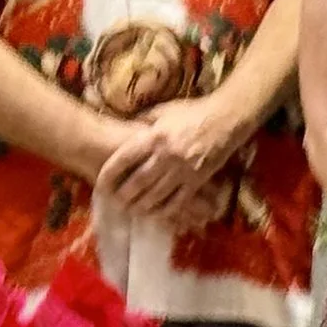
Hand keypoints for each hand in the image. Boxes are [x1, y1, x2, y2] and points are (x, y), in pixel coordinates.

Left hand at [97, 97, 241, 229]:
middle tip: (113, 201)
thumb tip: (126, 127)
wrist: (226, 119)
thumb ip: (144, 121)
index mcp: (156, 136)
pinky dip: (165, 210)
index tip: (99, 181)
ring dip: (141, 205)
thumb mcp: (164, 111)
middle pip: (139, 181)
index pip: (126, 157)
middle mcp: (167, 156)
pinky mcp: (197, 180)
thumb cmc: (193, 112)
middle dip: (123, 194)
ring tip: (130, 210)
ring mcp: (183, 170)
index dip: (110, 172)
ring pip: (157, 195)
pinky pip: (178, 201)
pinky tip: (155, 214)